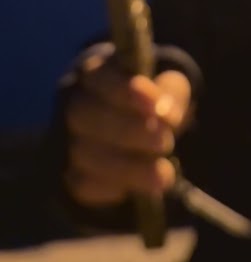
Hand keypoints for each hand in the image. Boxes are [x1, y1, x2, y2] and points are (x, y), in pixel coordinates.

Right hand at [65, 45, 192, 206]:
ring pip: (85, 153)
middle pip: (86, 115)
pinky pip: (83, 184)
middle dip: (128, 130)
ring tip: (164, 175)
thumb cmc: (153, 100)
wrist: (139, 129)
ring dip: (127, 167)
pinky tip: (140, 188)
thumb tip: (166, 111)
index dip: (127, 91)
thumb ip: (169, 92)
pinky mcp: (72, 174)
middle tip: (165, 142)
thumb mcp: (167, 86)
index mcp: (96, 73)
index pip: (101, 77)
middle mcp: (75, 104)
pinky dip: (112, 188)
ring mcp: (68, 140)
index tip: (158, 105)